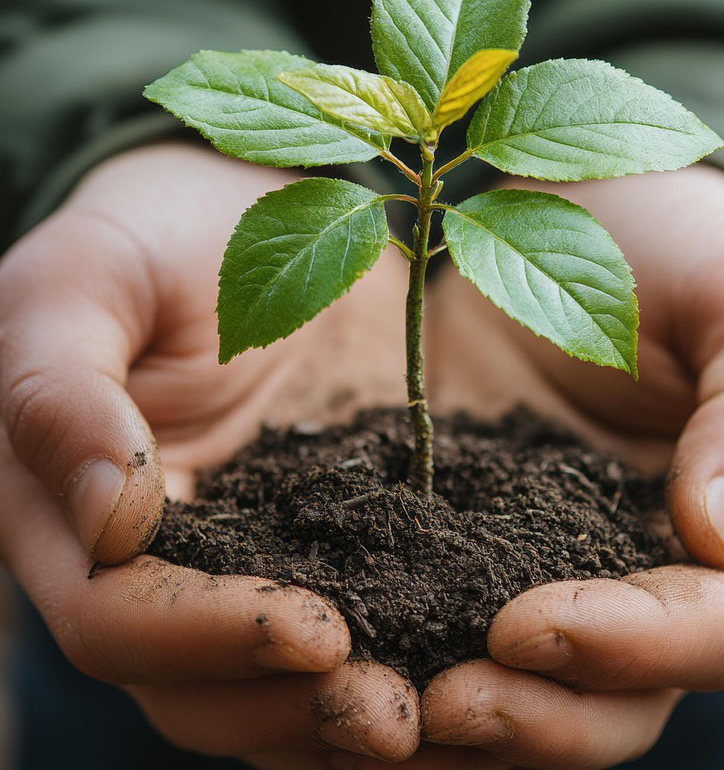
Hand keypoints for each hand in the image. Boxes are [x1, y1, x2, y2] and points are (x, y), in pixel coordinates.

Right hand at [0, 143, 418, 765]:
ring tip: (432, 714)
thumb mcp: (84, 279)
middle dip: (288, 703)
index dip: (203, 637)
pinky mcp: (325, 527)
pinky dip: (392, 652)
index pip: (114, 618)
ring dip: (342, 710)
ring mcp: (245, 549)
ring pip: (268, 676)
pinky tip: (458, 663)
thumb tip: (110, 520)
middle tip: (394, 716)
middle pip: (194, 679)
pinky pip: (351, 611)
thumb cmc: (147, 234)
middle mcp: (155, 556)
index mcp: (70, 512)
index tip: (314, 630)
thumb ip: (59, 388)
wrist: (239, 213)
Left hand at [407, 165, 723, 767]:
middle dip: (533, 715)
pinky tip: (330, 652)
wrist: (593, 214)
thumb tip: (713, 533)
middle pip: (613, 697)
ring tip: (373, 707)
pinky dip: (398, 648)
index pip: (715, 632)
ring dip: (455, 715)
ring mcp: (550, 555)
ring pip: (522, 682)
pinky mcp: (467, 525)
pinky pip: (438, 608)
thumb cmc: (694, 249)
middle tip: (439, 704)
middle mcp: (647, 569)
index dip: (634, 648)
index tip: (529, 621)